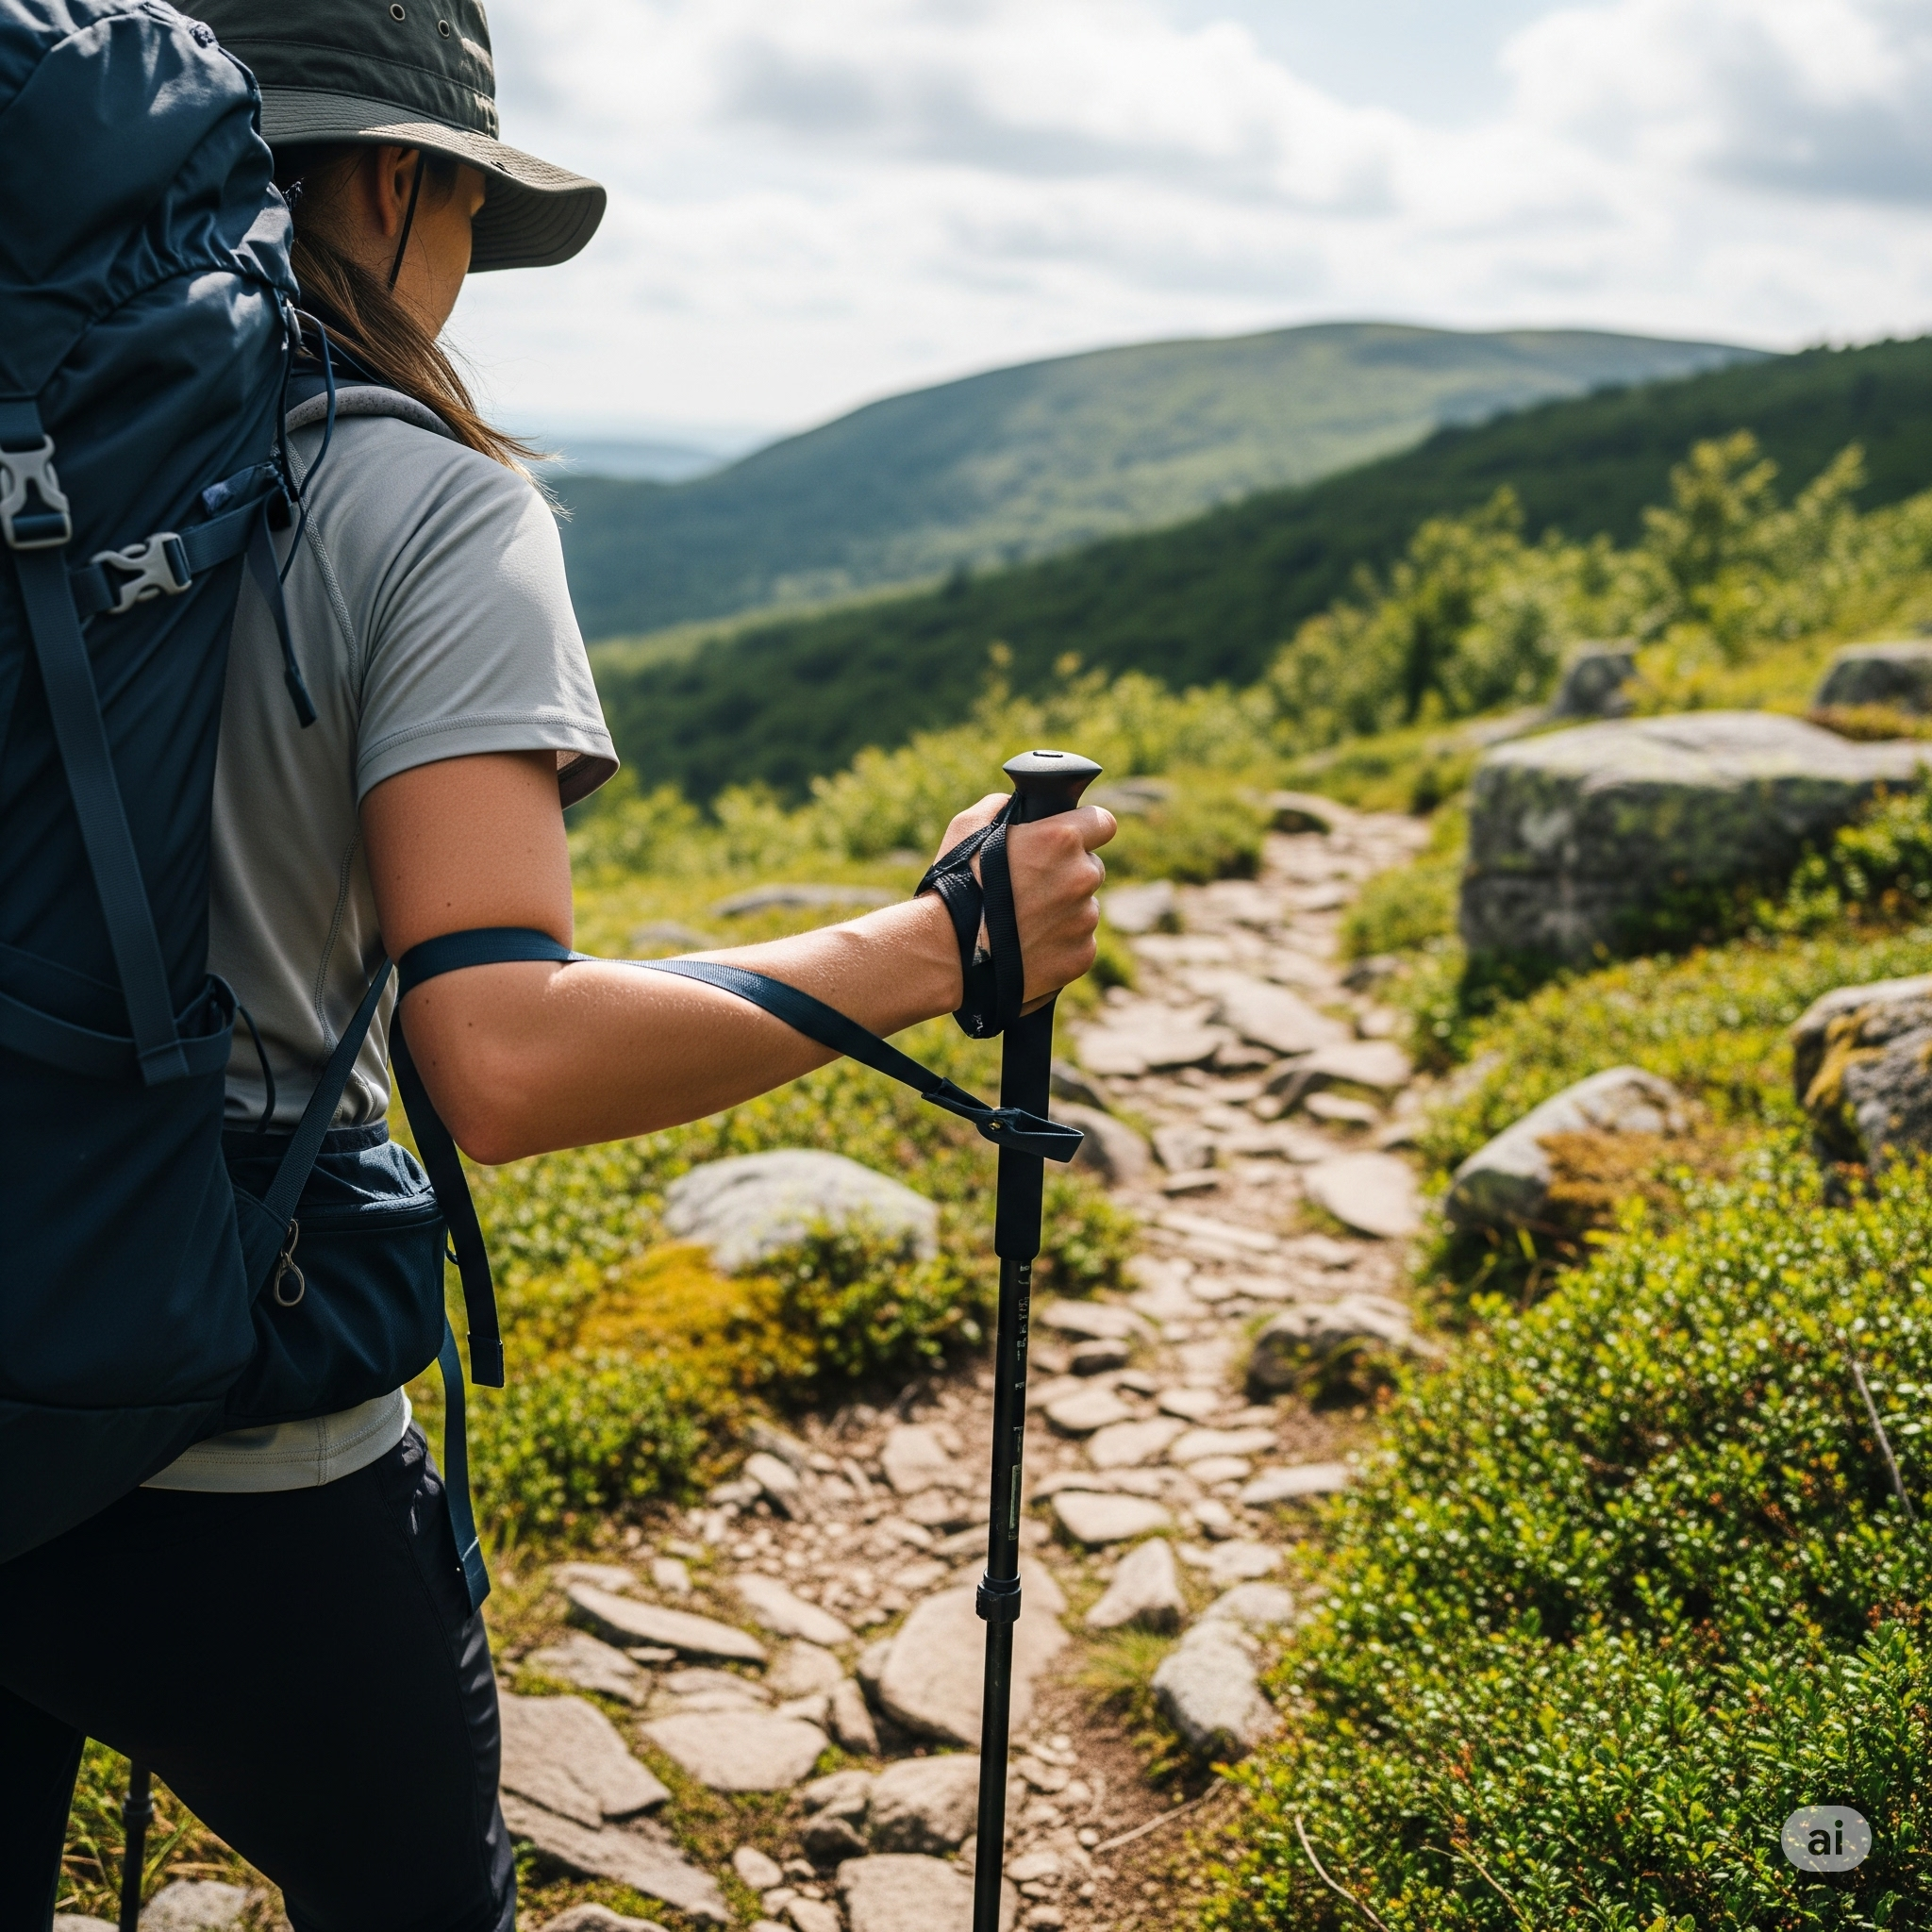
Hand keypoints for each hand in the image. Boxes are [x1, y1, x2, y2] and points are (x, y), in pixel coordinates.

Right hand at [932, 793, 1115, 1007]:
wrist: (946, 951)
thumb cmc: (954, 885)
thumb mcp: (968, 827)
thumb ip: (1002, 808)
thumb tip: (1015, 807)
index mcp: (1061, 839)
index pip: (1103, 822)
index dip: (1087, 829)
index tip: (1072, 840)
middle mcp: (1081, 877)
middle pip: (1091, 869)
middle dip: (1068, 875)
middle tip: (1031, 888)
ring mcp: (1084, 919)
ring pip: (1084, 909)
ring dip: (1063, 912)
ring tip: (1022, 923)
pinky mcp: (1081, 956)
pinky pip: (1079, 944)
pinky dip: (1060, 945)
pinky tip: (1028, 947)